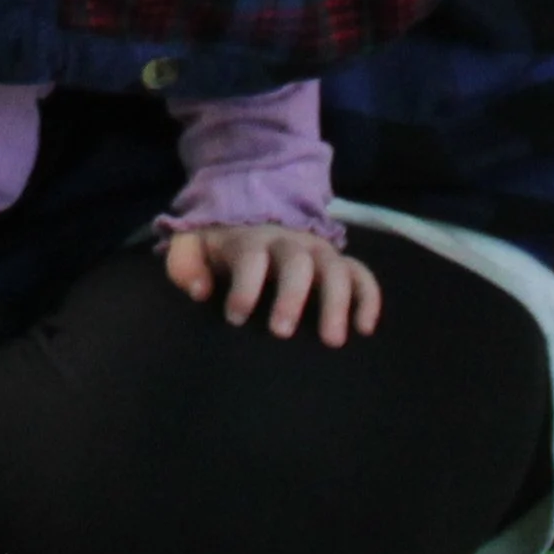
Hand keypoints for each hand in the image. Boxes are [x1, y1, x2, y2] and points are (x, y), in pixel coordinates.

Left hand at [164, 223, 382, 345]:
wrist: (255, 212)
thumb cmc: (222, 246)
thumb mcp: (193, 245)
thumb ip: (184, 264)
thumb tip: (200, 291)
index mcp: (250, 239)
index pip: (250, 258)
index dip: (244, 287)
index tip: (235, 318)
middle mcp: (289, 242)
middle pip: (296, 263)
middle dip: (291, 297)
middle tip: (281, 333)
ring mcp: (319, 252)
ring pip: (336, 270)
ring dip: (337, 303)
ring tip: (332, 341)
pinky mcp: (340, 263)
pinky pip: (363, 275)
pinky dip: (369, 298)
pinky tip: (365, 328)